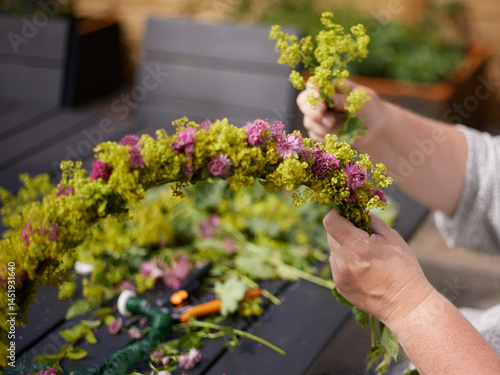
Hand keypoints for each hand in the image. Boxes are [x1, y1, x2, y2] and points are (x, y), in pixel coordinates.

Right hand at [297, 80, 388, 146]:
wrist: (373, 128)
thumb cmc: (368, 108)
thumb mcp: (361, 100)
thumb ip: (344, 99)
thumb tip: (328, 96)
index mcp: (329, 86)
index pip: (313, 84)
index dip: (313, 93)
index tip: (322, 105)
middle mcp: (319, 99)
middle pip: (303, 101)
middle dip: (312, 111)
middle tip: (327, 120)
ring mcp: (317, 116)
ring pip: (309, 121)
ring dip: (324, 128)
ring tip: (342, 128)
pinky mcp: (318, 131)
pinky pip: (315, 135)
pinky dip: (327, 137)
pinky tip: (340, 135)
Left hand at [323, 209, 433, 325]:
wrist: (406, 306)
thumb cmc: (403, 269)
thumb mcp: (392, 237)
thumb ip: (371, 220)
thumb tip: (357, 209)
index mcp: (356, 247)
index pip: (330, 221)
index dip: (337, 213)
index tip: (346, 213)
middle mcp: (343, 262)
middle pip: (331, 235)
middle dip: (343, 230)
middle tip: (360, 235)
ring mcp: (339, 276)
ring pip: (333, 251)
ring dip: (344, 247)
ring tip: (364, 256)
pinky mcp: (339, 286)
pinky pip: (336, 265)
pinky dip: (345, 262)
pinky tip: (363, 269)